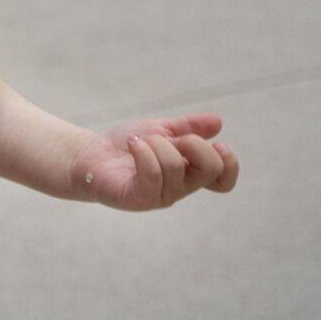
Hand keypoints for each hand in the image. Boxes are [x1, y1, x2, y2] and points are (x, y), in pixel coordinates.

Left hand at [71, 113, 236, 210]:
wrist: (91, 154)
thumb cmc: (127, 145)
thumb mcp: (160, 130)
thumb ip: (188, 127)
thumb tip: (218, 122)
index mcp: (189, 172)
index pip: (224, 180)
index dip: (229, 163)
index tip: (217, 143)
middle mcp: (179, 187)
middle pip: (211, 169)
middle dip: (193, 143)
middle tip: (169, 138)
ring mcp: (160, 195)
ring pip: (176, 165)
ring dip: (156, 143)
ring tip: (139, 142)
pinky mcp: (139, 198)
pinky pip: (152, 174)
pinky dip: (143, 151)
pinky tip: (133, 145)